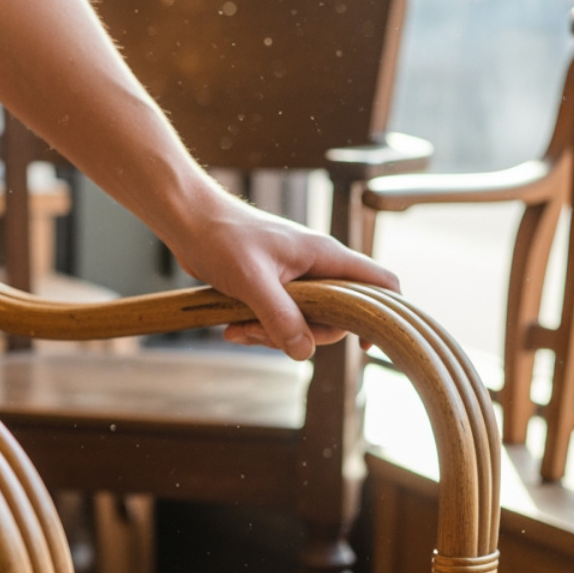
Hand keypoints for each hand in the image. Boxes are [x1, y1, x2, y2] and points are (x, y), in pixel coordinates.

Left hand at [164, 176, 398, 358]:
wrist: (190, 221)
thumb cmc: (222, 238)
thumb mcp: (252, 280)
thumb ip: (280, 316)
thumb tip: (304, 352)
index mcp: (325, 256)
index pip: (379, 282)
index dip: (383, 314)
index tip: (366, 345)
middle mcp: (317, 268)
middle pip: (335, 317)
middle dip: (302, 335)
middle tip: (262, 333)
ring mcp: (296, 278)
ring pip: (304, 322)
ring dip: (272, 335)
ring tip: (237, 329)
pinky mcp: (274, 287)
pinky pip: (279, 319)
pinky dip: (259, 329)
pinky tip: (232, 328)